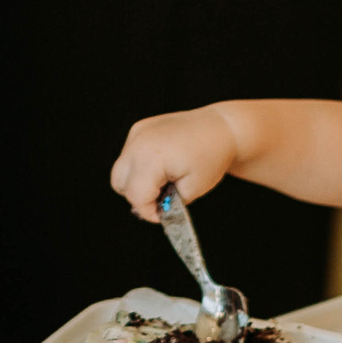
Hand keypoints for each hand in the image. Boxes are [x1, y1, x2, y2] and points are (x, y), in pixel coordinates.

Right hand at [111, 107, 239, 219]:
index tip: (161, 215)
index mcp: (152, 158)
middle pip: (119, 183)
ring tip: (162, 180)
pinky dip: (140, 165)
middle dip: (138, 195)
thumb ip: (168, 203)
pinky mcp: (139, 128)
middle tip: (161, 197)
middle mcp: (138, 142)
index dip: (147, 210)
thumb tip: (154, 208)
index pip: (136, 195)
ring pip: (121, 169)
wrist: (222, 128)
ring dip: (137, 180)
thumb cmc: (212, 156)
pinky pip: (129, 154)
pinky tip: (162, 164)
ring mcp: (137, 133)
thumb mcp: (193, 189)